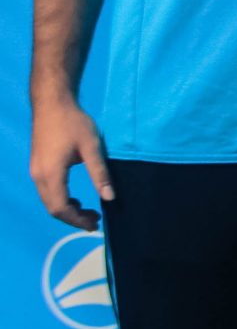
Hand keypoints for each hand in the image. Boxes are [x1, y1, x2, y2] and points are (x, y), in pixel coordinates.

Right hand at [30, 95, 111, 228]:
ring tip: (89, 211)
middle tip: (96, 220)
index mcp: (50, 173)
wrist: (52, 103)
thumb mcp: (92, 147)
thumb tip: (110, 197)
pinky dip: (61, 199)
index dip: (77, 220)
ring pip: (48, 200)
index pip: (60, 207)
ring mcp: (35, 171)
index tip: (95, 225)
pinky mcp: (38, 166)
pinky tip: (77, 199)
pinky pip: (47, 191)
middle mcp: (38, 176)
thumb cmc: (73, 123)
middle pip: (52, 208)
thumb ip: (100, 173)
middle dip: (73, 218)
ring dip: (67, 209)